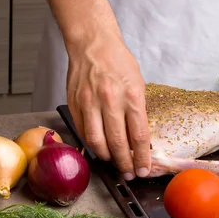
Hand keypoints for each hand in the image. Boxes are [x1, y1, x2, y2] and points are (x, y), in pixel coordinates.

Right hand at [66, 31, 150, 179]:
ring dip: (106, 157)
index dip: (141, 158)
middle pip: (117, 143)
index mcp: (131, 96)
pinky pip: (83, 131)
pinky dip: (91, 143)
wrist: (93, 45)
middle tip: (128, 173)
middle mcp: (110, 101)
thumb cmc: (119, 62)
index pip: (138, 136)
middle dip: (124, 163)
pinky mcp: (75, 104)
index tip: (143, 169)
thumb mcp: (138, 84)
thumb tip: (139, 137)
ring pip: (96, 142)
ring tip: (113, 162)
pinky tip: (98, 146)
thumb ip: (138, 111)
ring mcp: (90, 103)